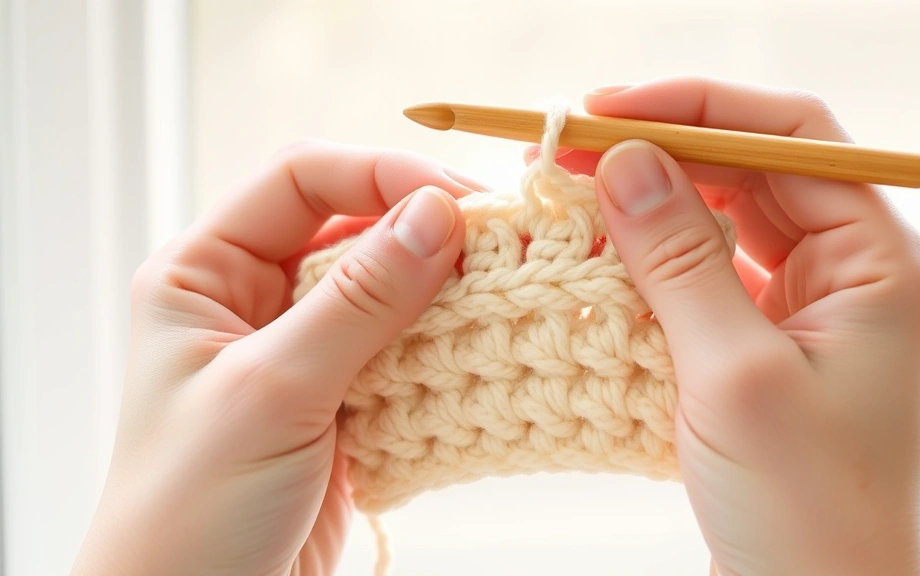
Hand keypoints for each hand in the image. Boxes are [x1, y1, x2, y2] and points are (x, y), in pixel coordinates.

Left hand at [70, 141, 481, 575]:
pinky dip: (444, 344)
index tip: (460, 201)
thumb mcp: (272, 391)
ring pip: (387, 290)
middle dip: (426, 234)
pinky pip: (402, 348)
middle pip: (353, 229)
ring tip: (505, 294)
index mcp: (203, 272)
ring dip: (444, 291)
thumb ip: (359, 301)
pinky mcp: (339, 398)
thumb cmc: (191, 509)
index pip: (300, 180)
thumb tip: (438, 216)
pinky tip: (483, 347)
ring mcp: (299, 349)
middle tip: (503, 246)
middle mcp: (251, 298)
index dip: (381, 174)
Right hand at [530, 77, 919, 574]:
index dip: (694, 109)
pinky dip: (649, 261)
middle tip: (561, 151)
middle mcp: (850, 269)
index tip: (602, 113)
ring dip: (645, 206)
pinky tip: (596, 257)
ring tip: (565, 198)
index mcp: (878, 261)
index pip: (789, 138)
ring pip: (720, 218)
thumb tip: (625, 159)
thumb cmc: (803, 506)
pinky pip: (703, 273)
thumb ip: (680, 260)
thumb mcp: (734, 375)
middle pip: (749, 170)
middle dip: (657, 153)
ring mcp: (805, 305)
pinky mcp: (763, 340)